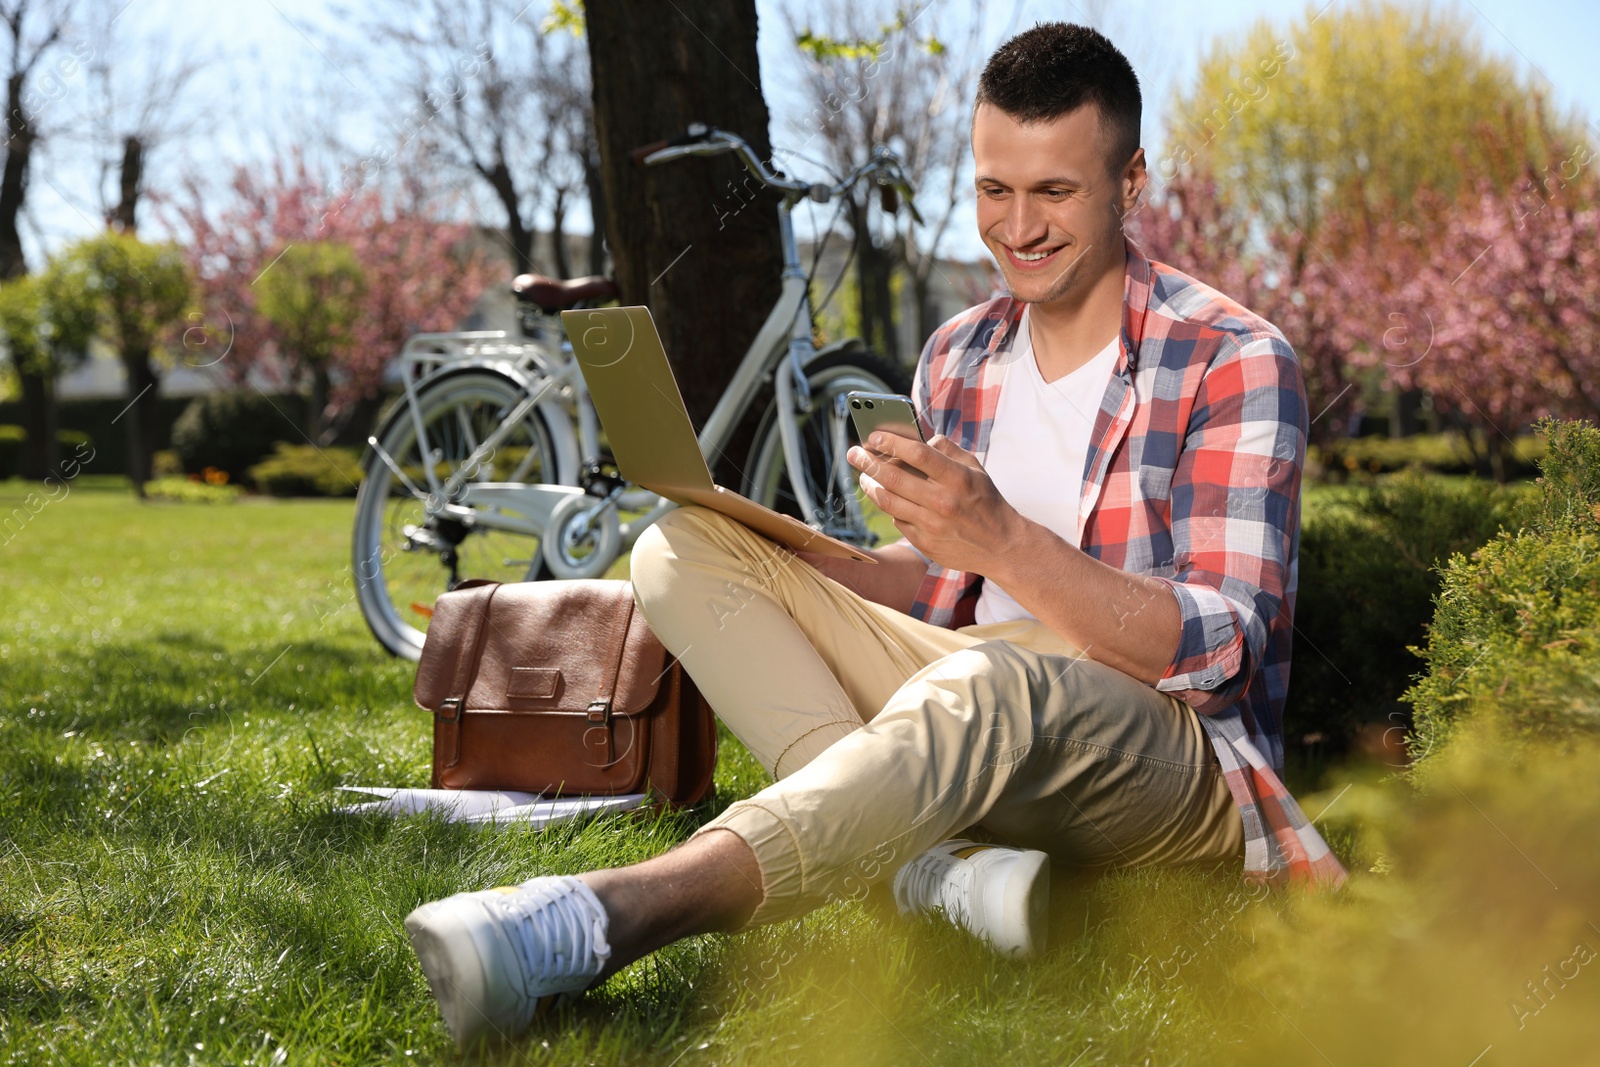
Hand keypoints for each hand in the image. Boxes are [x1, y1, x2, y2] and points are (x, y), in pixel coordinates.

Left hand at [848, 432, 1023, 575]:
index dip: (892, 442)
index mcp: (958, 478)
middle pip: (894, 478)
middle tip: (854, 453)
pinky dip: (891, 507)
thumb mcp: (975, 468)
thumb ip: (947, 450)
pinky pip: (898, 520)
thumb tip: (916, 439)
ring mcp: (932, 525)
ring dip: (870, 485)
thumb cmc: (986, 501)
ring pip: (888, 501)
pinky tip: (890, 499)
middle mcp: (943, 502)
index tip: (874, 436)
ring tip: (864, 476)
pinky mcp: (925, 543)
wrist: (1001, 545)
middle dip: (868, 462)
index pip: (918, 453)